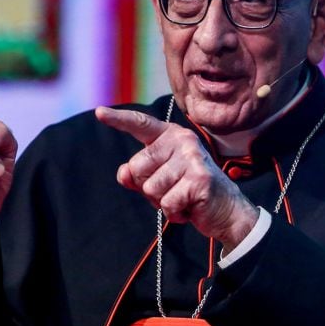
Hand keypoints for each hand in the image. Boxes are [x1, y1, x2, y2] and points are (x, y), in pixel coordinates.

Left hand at [95, 106, 258, 252]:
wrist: (225, 211)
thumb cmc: (188, 192)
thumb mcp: (159, 181)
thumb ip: (137, 176)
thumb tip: (123, 173)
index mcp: (171, 136)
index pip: (141, 124)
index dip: (119, 120)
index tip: (99, 112)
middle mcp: (182, 141)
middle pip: (137, 168)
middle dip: (148, 188)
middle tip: (173, 190)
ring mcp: (192, 158)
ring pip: (150, 188)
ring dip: (162, 202)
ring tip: (182, 198)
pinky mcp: (198, 179)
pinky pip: (166, 203)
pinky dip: (174, 213)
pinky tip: (189, 208)